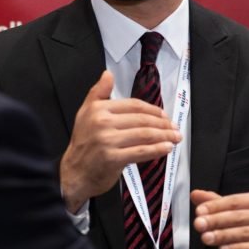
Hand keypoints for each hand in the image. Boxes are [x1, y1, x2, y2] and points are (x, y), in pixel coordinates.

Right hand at [59, 71, 181, 211]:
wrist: (73, 173)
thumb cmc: (83, 144)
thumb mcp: (85, 113)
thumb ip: (98, 92)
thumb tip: (107, 74)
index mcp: (98, 109)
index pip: (134, 105)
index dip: (153, 110)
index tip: (164, 115)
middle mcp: (102, 122)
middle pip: (142, 120)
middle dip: (163, 124)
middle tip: (174, 127)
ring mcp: (108, 141)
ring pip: (144, 135)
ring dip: (164, 136)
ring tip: (174, 137)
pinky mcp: (113, 158)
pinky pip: (140, 151)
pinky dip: (156, 150)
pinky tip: (166, 148)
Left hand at [191, 189, 248, 248]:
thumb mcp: (234, 213)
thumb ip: (215, 203)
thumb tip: (195, 194)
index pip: (234, 201)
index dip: (215, 206)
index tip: (199, 211)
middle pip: (238, 216)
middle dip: (216, 220)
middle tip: (199, 225)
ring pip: (244, 232)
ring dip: (222, 235)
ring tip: (206, 238)